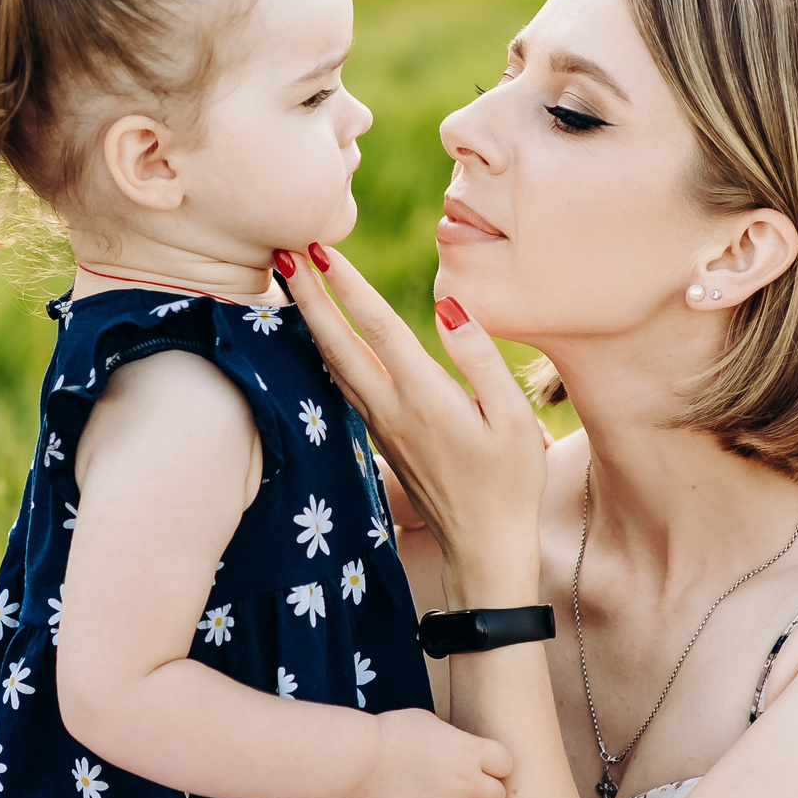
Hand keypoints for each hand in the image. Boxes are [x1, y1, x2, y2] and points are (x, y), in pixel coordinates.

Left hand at [287, 244, 548, 604]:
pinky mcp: (382, 437)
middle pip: (337, 344)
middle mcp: (392, 408)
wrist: (484, 547)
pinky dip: (325, 351)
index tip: (320, 250)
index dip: (347, 286)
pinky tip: (320, 337)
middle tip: (284, 252)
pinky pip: (343, 385)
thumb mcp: (513, 419)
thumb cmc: (510, 483)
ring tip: (294, 284)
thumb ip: (480, 359)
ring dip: (312, 320)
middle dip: (309, 296)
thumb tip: (447, 307)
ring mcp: (381, 425)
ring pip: (333, 365)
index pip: (377, 327)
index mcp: (424, 397)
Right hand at [358, 707, 515, 797]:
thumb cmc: (393, 732)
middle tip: (466, 792)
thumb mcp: (432, 722)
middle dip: (484, 795)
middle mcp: (466, 780)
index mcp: (470, 750)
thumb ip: (455, 739)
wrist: (362, 756)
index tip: (482, 767)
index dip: (495, 767)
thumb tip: (461, 749)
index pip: (507, 765)